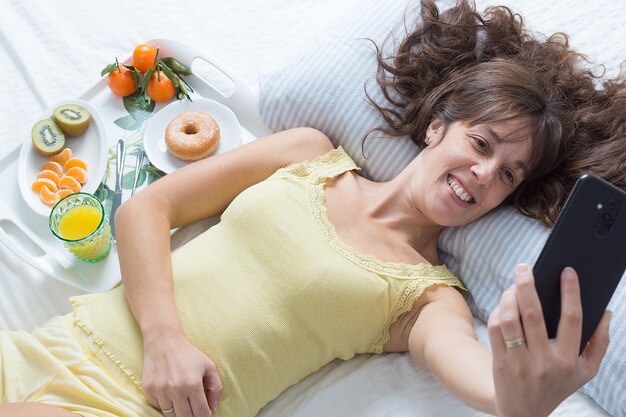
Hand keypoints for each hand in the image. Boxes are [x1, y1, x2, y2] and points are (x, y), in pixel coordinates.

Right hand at [142, 330, 222, 416]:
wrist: (163, 340)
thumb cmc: (189, 354)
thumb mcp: (209, 366)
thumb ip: (216, 388)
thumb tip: (213, 409)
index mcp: (193, 384)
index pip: (201, 413)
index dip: (205, 415)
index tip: (205, 412)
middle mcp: (176, 390)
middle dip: (192, 416)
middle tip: (194, 409)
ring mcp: (160, 391)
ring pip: (171, 416)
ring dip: (178, 412)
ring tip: (182, 401)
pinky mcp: (148, 390)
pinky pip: (158, 407)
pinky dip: (165, 405)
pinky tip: (170, 394)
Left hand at [487, 264, 610, 416]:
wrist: (523, 411)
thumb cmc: (557, 384)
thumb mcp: (586, 371)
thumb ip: (600, 342)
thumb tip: (606, 311)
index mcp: (569, 359)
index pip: (572, 319)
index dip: (571, 292)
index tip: (567, 271)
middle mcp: (545, 361)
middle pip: (534, 315)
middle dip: (528, 286)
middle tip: (525, 267)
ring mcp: (520, 362)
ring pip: (510, 320)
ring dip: (509, 297)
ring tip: (513, 285)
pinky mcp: (500, 362)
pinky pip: (495, 329)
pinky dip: (498, 312)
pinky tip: (504, 306)